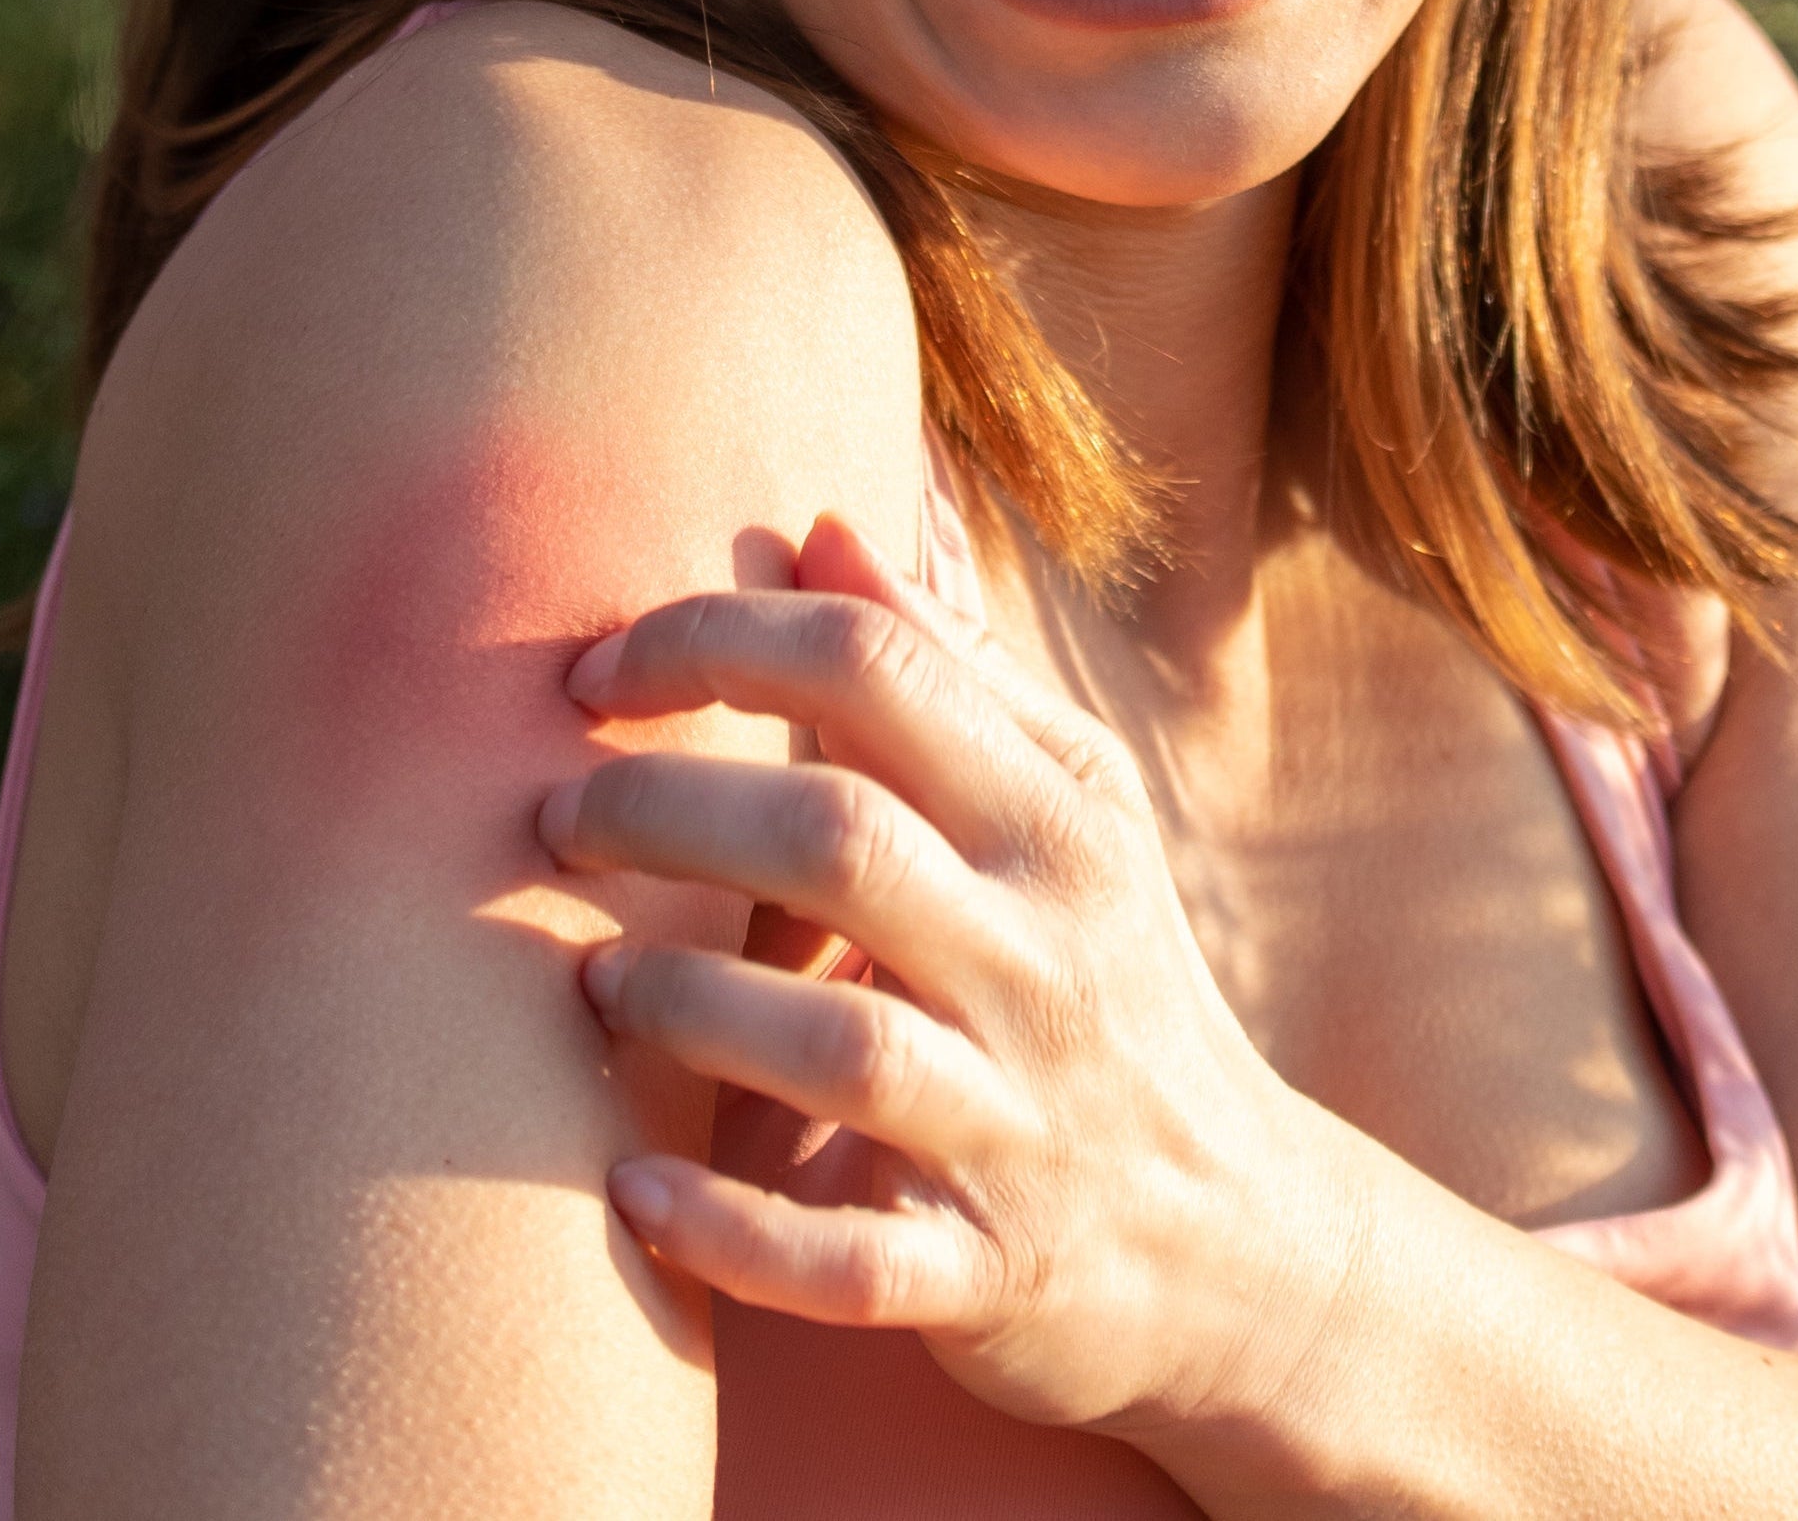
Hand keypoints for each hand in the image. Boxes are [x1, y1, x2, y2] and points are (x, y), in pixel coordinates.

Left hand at [537, 513, 1379, 1440]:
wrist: (1242, 1244)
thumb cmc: (1107, 987)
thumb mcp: (1069, 815)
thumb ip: (949, 672)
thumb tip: (818, 526)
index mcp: (1056, 822)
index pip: (876, 670)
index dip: (713, 641)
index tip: (594, 671)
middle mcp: (1046, 958)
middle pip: (836, 840)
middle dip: (665, 813)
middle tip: (555, 820)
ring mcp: (1020, 1124)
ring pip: (842, 1048)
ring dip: (685, 1008)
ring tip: (588, 982)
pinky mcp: (987, 1272)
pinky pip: (849, 1260)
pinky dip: (733, 1229)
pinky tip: (633, 1190)